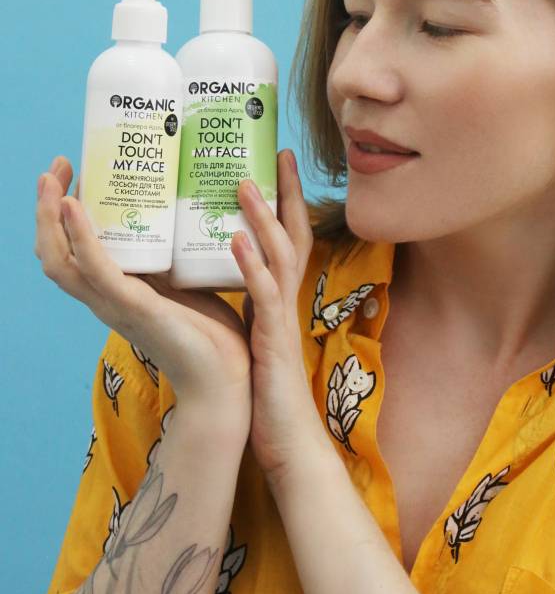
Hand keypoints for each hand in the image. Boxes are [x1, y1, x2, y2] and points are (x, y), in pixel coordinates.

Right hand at [34, 156, 252, 427]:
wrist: (228, 379)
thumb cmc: (210, 333)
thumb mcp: (183, 282)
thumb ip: (173, 256)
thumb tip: (184, 210)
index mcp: (114, 290)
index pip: (69, 250)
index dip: (60, 213)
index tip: (74, 170)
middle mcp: (105, 298)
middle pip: (52, 251)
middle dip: (46, 206)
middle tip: (59, 164)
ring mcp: (114, 304)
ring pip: (59, 259)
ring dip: (49, 216)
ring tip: (54, 178)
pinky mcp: (133, 307)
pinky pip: (95, 270)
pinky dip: (80, 237)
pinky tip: (75, 206)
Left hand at [230, 149, 323, 487]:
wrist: (285, 441)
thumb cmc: (264, 390)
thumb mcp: (254, 333)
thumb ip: (246, 302)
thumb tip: (221, 273)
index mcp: (278, 296)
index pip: (286, 236)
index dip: (286, 199)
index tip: (277, 161)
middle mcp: (286, 300)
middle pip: (294, 234)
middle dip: (288, 193)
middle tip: (279, 152)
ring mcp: (282, 318)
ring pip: (280, 258)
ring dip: (265, 218)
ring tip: (246, 184)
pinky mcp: (272, 342)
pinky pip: (264, 298)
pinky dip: (252, 267)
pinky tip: (238, 242)